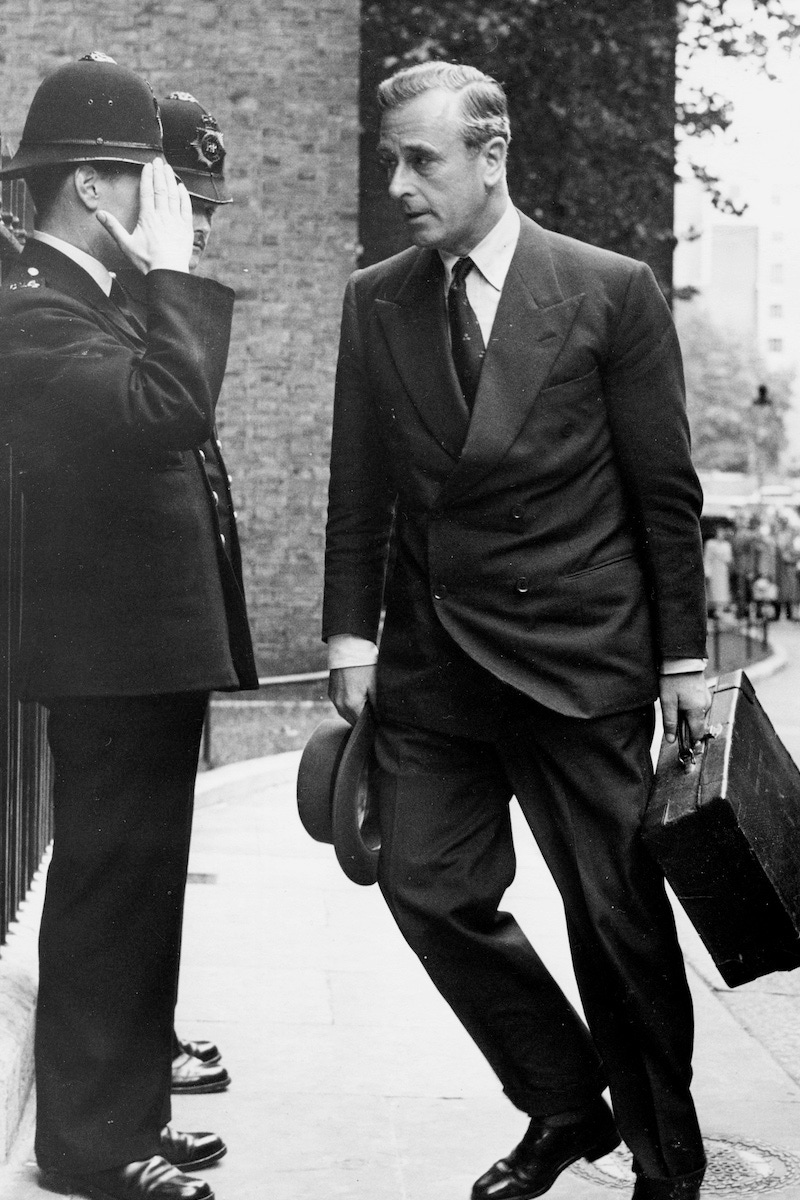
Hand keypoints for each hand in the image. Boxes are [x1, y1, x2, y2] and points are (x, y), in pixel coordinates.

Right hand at [96, 158, 192, 273]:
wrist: (168, 273)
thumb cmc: (147, 261)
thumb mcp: (126, 245)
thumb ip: (113, 228)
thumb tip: (99, 214)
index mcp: (148, 218)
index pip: (147, 192)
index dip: (147, 177)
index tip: (147, 166)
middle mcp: (162, 216)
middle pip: (161, 190)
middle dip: (159, 173)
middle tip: (159, 161)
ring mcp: (176, 221)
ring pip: (173, 196)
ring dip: (170, 180)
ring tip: (168, 168)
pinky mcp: (186, 228)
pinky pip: (186, 208)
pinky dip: (184, 196)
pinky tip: (181, 187)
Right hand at [329, 664, 376, 725]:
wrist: (348, 649)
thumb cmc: (363, 666)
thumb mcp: (375, 685)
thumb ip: (377, 705)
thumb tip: (380, 718)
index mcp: (352, 704)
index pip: (362, 724)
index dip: (372, 724)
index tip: (379, 722)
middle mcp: (340, 704)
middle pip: (353, 722)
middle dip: (363, 720)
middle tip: (375, 714)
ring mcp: (334, 699)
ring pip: (345, 715)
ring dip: (355, 714)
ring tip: (366, 706)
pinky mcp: (331, 693)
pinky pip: (340, 706)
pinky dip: (348, 706)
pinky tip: (356, 698)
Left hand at [659, 670, 710, 746]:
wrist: (681, 659)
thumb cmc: (673, 679)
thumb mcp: (667, 702)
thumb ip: (670, 722)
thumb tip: (672, 740)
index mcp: (697, 710)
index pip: (697, 734)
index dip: (690, 742)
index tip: (683, 747)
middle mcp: (706, 706)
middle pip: (698, 726)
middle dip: (687, 728)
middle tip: (674, 724)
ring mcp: (707, 698)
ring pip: (698, 716)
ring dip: (688, 718)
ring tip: (675, 708)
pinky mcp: (704, 693)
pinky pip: (699, 707)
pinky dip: (690, 709)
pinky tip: (681, 701)